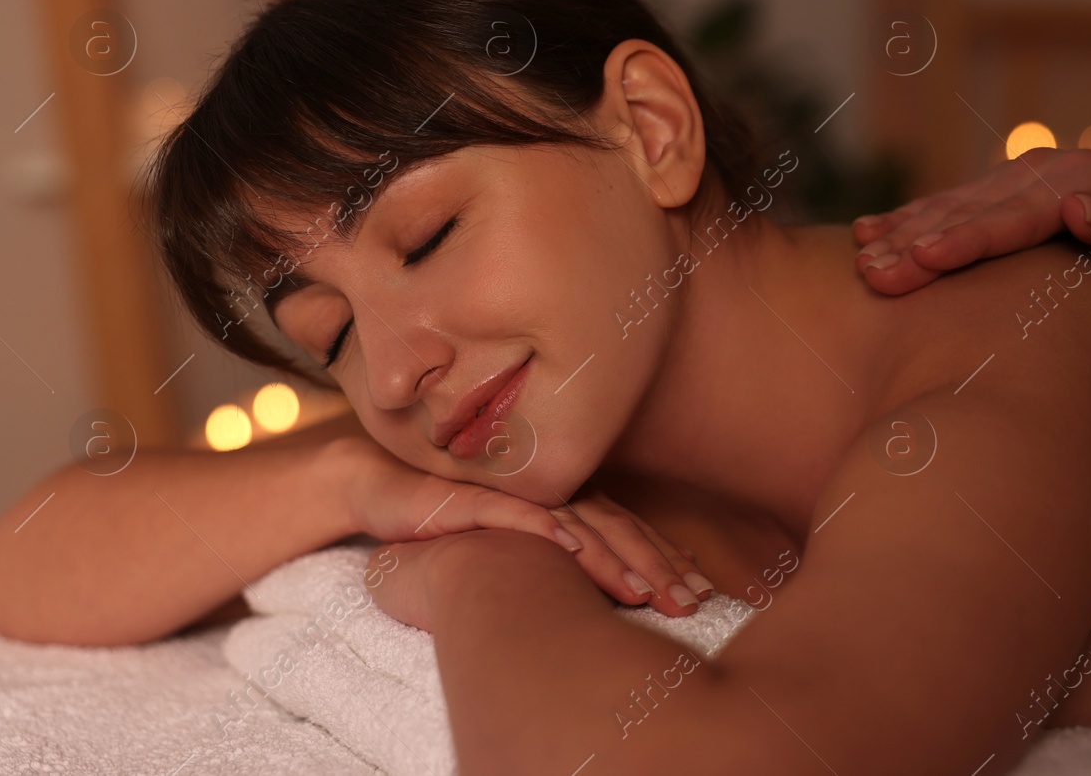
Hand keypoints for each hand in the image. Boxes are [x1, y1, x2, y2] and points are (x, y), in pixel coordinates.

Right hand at [338, 438, 711, 616]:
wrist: (387, 490)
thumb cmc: (459, 522)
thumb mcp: (521, 546)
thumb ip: (565, 559)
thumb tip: (615, 590)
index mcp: (567, 504)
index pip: (628, 531)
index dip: (666, 559)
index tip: (703, 591)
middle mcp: (550, 494)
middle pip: (616, 529)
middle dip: (658, 567)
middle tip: (692, 601)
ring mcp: (515, 493)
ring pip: (577, 524)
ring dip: (615, 557)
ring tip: (646, 588)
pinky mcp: (474, 498)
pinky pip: (515, 513)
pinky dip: (547, 529)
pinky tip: (571, 546)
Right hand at [851, 146, 1090, 294]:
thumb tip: (1081, 210)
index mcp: (1070, 188)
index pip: (1008, 221)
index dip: (964, 241)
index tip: (923, 257)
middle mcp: (1030, 176)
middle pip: (964, 215)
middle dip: (913, 244)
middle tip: (871, 273)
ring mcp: (1007, 180)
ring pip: (945, 208)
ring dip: (899, 233)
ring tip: (859, 259)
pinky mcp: (994, 191)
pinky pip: (943, 206)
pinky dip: (904, 220)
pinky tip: (865, 233)